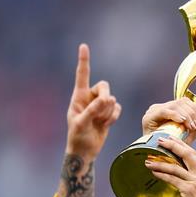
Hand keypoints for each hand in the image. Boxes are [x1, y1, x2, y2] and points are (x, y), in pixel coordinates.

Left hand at [65, 44, 120, 160]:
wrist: (85, 151)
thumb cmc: (78, 137)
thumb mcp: (81, 124)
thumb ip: (93, 110)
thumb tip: (108, 99)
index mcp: (78, 96)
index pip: (82, 76)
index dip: (84, 61)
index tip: (84, 46)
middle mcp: (89, 98)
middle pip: (104, 87)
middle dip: (105, 98)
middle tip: (102, 110)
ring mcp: (99, 105)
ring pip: (112, 100)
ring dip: (108, 113)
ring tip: (98, 123)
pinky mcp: (108, 113)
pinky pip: (117, 109)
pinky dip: (114, 117)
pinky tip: (105, 125)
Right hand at [141, 98, 195, 143]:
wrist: (158, 159)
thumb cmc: (172, 148)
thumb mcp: (189, 135)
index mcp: (169, 109)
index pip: (184, 102)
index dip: (195, 108)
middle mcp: (160, 107)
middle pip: (181, 102)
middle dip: (192, 113)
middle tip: (194, 125)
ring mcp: (153, 111)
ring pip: (175, 105)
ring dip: (186, 116)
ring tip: (190, 126)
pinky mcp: (148, 118)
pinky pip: (164, 111)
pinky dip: (175, 115)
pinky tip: (181, 121)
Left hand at [145, 136, 195, 196]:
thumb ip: (193, 183)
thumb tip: (178, 178)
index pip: (193, 154)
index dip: (181, 145)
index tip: (170, 139)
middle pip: (186, 153)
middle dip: (172, 145)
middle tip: (160, 140)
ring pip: (176, 166)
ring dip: (160, 162)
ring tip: (148, 160)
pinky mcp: (189, 190)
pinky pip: (172, 179)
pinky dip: (162, 174)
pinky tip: (153, 172)